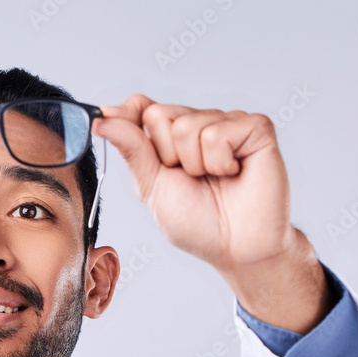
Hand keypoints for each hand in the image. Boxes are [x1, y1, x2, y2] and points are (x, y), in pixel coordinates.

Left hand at [92, 96, 292, 271]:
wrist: (235, 248)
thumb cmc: (198, 223)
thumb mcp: (152, 187)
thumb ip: (131, 149)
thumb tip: (101, 118)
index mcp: (172, 138)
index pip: (141, 107)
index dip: (130, 118)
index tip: (130, 141)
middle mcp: (200, 124)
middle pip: (159, 114)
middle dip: (167, 156)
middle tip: (190, 179)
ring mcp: (229, 122)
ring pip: (187, 125)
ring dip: (195, 165)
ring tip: (215, 180)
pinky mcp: (255, 127)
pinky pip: (218, 132)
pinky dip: (219, 162)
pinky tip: (234, 173)